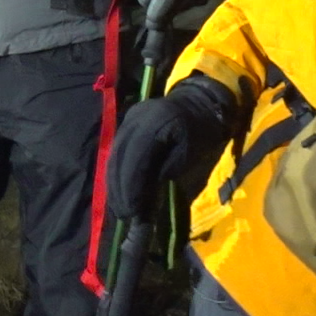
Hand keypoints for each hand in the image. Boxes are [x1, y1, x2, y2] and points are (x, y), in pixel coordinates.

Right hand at [106, 75, 236, 218]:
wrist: (199, 102)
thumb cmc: (201, 131)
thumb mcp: (189, 154)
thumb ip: (165, 170)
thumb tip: (144, 192)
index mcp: (156, 122)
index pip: (135, 157)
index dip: (130, 185)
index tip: (131, 210)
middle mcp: (136, 118)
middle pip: (119, 156)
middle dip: (118, 188)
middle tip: (122, 213)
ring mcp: (129, 118)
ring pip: (114, 154)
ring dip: (114, 182)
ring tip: (119, 206)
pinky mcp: (127, 122)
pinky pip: (116, 149)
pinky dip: (116, 171)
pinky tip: (118, 189)